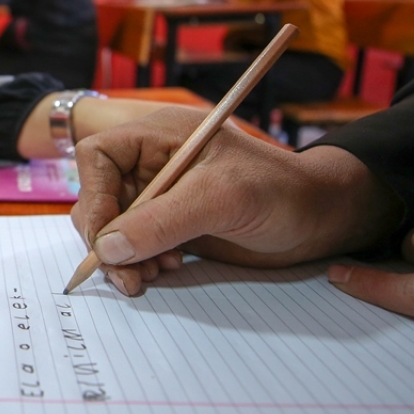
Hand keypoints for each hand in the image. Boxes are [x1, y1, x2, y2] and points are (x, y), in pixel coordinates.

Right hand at [69, 107, 398, 294]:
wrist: (319, 219)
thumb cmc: (279, 192)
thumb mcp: (220, 199)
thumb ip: (161, 222)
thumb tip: (108, 249)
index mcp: (158, 136)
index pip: (98, 157)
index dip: (94, 196)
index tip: (106, 238)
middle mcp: (152, 162)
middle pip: (99, 197)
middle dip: (107, 238)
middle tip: (125, 274)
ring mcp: (160, 194)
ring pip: (114, 227)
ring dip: (123, 256)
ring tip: (146, 277)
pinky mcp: (170, 223)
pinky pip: (135, 244)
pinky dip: (140, 262)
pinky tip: (164, 269)